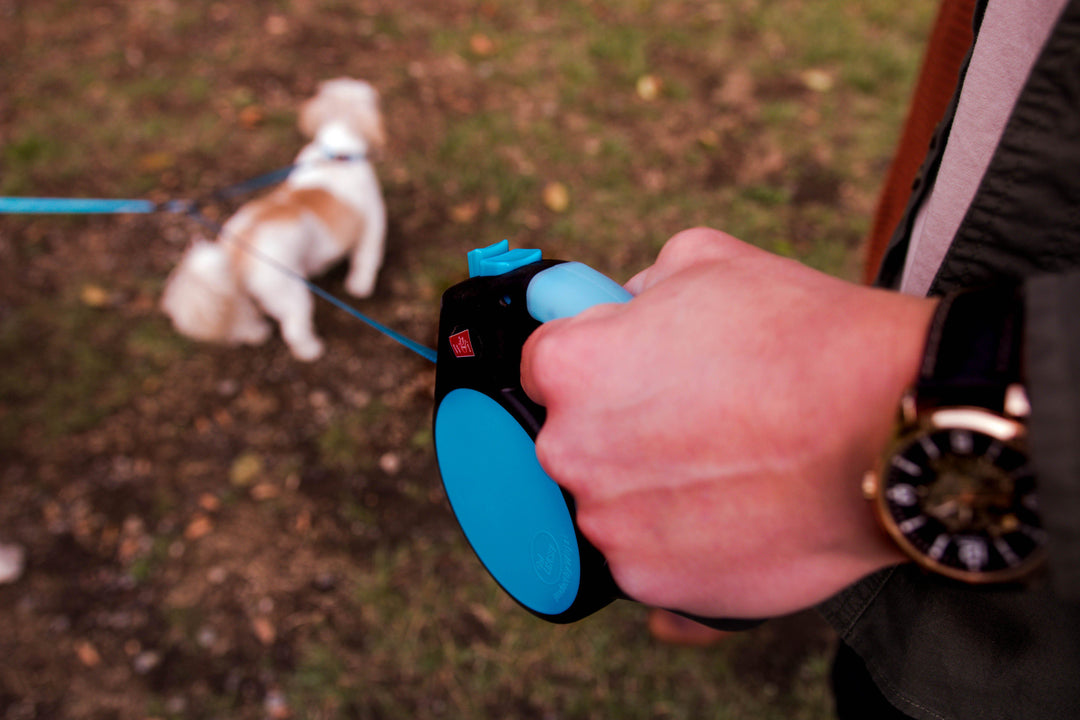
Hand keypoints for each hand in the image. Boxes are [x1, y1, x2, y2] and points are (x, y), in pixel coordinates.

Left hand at [521, 228, 936, 617]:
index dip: (592, 361)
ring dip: (651, 488)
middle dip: (619, 427)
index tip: (629, 371)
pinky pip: (649, 557)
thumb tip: (619, 307)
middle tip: (692, 418)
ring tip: (726, 466)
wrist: (889, 429)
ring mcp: (610, 524)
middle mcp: (571, 450)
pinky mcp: (652, 582)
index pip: (542, 366)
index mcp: (570, 367)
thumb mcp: (706, 261)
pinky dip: (682, 541)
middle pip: (573, 440)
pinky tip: (736, 509)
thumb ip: (637, 285)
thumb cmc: (802, 337)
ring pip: (612, 503)